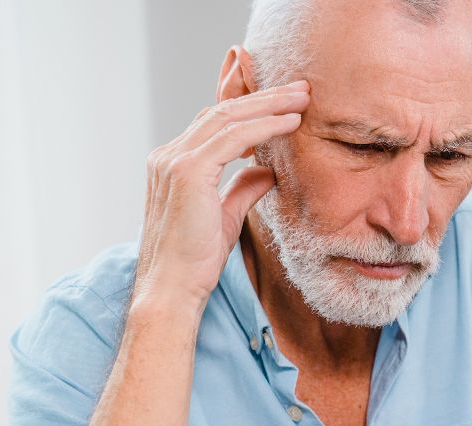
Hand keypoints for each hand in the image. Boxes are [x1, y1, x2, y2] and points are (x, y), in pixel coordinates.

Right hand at [132, 80, 310, 310]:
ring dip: (270, 104)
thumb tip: (268, 171)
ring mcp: (174, 161)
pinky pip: (232, 137)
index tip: (286, 106)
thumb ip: (242, 189)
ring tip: (302, 98)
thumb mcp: (225, 217)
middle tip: (301, 89)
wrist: (171, 290)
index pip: (214, 124)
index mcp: (173, 165)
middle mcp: (168, 156)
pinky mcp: (187, 172)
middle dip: (265, 97)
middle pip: (222, 112)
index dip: (251, 111)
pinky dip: (264, 126)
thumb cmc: (194, 263)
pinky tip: (290, 123)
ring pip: (228, 116)